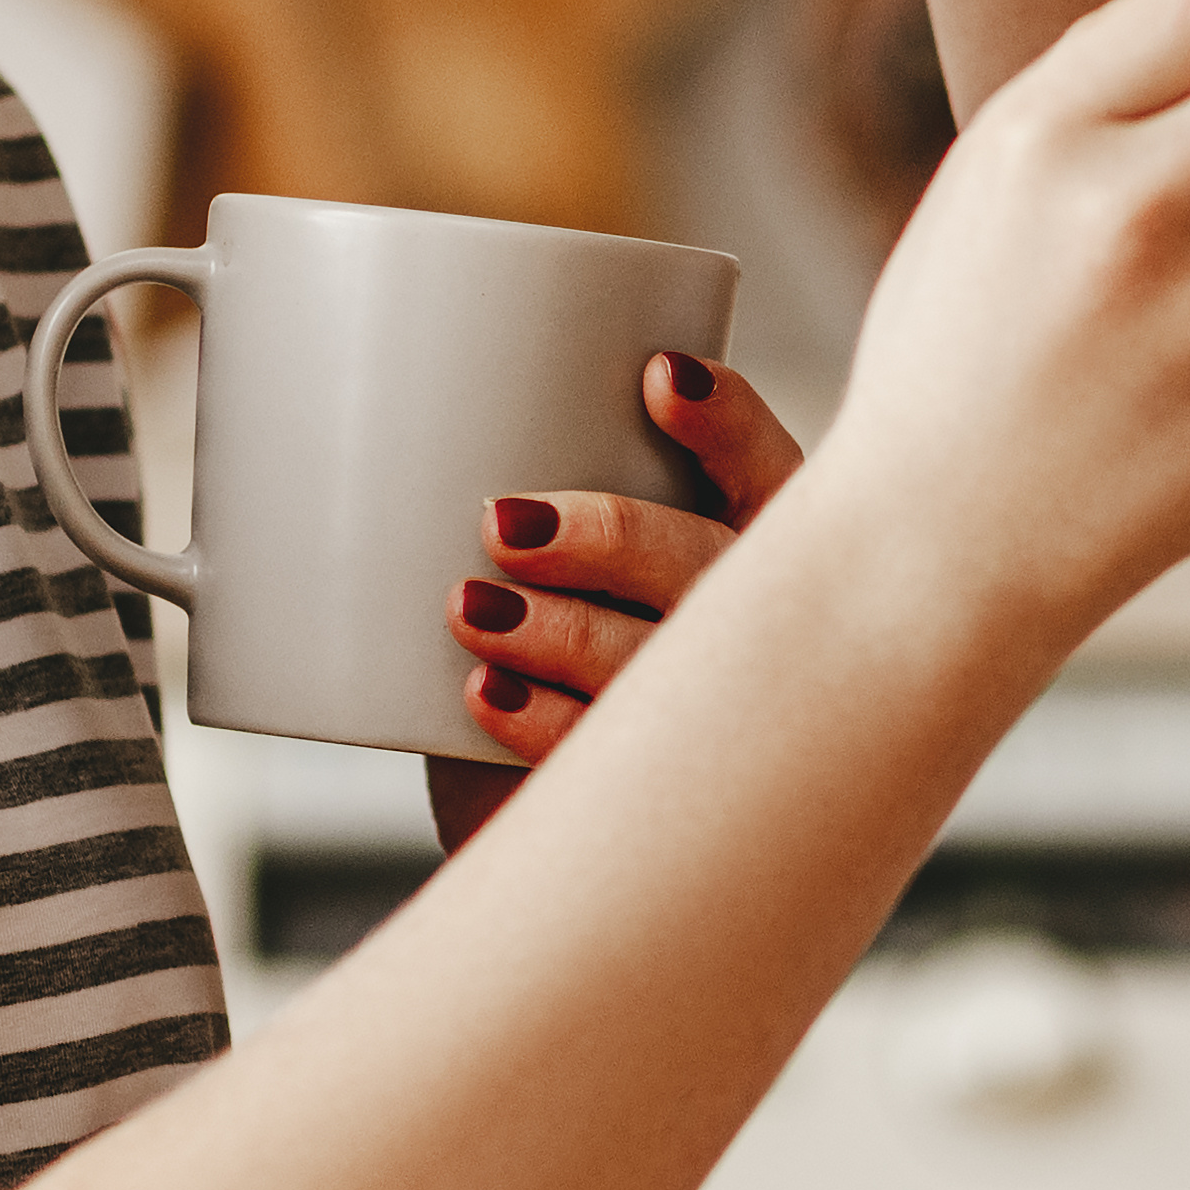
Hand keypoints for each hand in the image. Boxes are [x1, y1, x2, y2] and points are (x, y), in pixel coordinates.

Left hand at [438, 354, 811, 769]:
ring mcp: (712, 714)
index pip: (766, 466)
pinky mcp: (657, 787)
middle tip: (504, 525)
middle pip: (709, 564)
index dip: (725, 421)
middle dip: (610, 537)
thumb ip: (553, 500)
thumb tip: (423, 423)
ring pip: (657, 662)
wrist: (577, 811)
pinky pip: (607, 753)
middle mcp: (753, 622)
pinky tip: (487, 692)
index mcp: (754, 543)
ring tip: (471, 609)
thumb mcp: (577, 567)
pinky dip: (543, 721)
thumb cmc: (572, 655)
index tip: (657, 378)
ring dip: (562, 631)